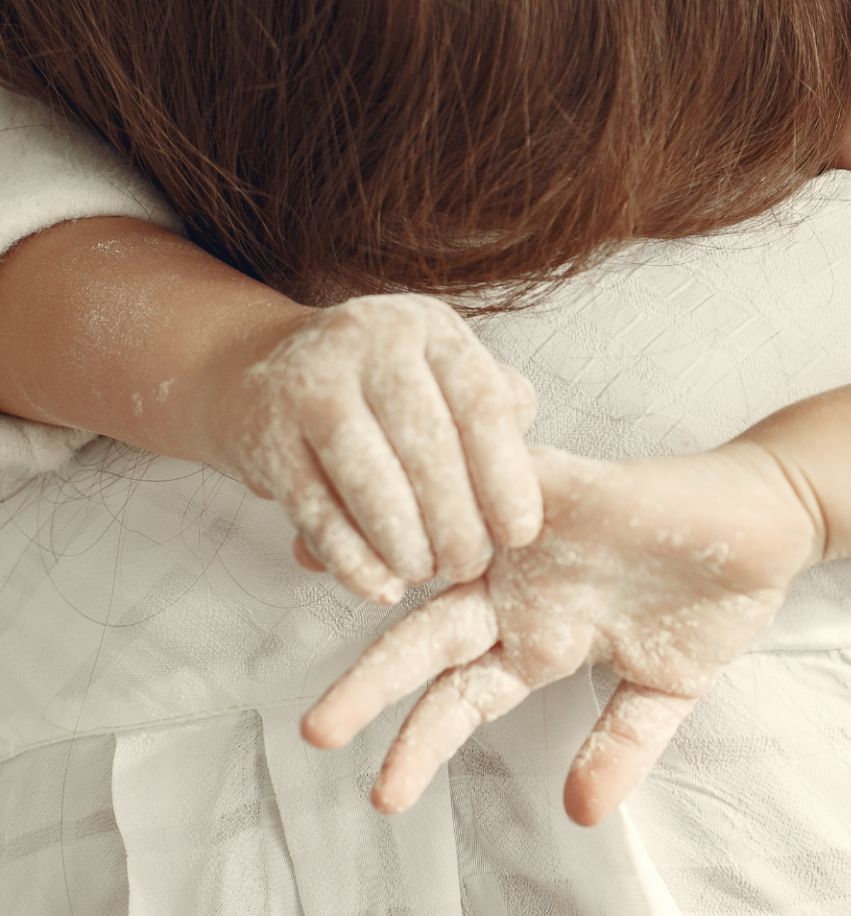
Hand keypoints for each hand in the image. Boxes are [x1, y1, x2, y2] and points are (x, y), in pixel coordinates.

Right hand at [200, 293, 541, 602]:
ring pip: (368, 477)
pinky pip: (313, 507)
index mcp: (430, 328)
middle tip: (469, 565)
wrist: (256, 366)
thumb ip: (495, 409)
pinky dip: (350, 557)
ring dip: (404, 541)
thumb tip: (528, 470)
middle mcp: (371, 340)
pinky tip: (378, 587)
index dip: (505, 475)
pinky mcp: (263, 431)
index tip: (521, 533)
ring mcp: (310, 382)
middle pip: (426, 445)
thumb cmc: (380, 384)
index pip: (481, 403)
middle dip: (455, 519)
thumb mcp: (442, 373)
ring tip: (426, 574)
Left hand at [301, 443, 821, 824]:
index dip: (422, 741)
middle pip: (432, 635)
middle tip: (317, 729)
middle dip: (376, 681)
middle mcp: (522, 587)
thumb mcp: (667, 686)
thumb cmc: (717, 594)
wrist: (772, 517)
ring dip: (387, 561)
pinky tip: (402, 488)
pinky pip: (501, 475)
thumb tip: (582, 813)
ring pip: (444, 550)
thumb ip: (620, 743)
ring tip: (316, 570)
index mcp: (542, 640)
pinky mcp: (565, 481)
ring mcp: (536, 532)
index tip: (382, 794)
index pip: (464, 698)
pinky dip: (456, 480)